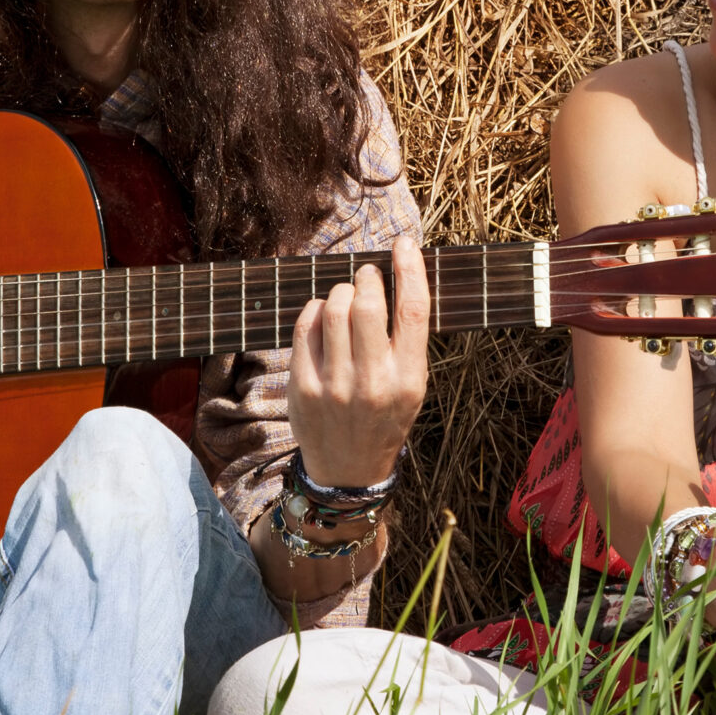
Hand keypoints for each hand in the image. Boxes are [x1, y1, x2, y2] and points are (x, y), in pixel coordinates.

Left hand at [288, 243, 429, 488]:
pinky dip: (315, 309)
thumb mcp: (411, 386)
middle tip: (367, 277)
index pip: (413, 312)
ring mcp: (334, 386)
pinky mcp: (302, 387)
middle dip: (367, 278)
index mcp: (408, 380)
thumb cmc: (384, 417)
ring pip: (334, 309)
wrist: (349, 470)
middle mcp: (372, 383)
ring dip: (341, 291)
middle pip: (368, 304)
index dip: (410, 269)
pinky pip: (306, 326)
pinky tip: (323, 316)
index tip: (405, 244)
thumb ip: (406, 340)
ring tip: (346, 299)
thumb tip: (398, 276)